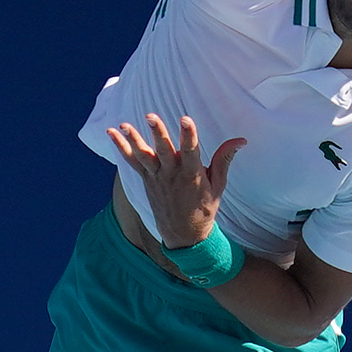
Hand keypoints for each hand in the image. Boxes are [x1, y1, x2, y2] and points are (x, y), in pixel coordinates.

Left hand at [107, 113, 244, 249]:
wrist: (184, 235)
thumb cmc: (204, 208)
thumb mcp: (218, 186)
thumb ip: (224, 160)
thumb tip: (241, 140)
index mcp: (192, 175)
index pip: (191, 151)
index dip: (189, 135)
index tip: (186, 119)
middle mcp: (172, 175)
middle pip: (164, 151)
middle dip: (158, 133)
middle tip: (150, 116)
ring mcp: (157, 178)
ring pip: (144, 156)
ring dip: (133, 140)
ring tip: (123, 125)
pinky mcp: (147, 180)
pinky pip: (132, 162)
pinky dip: (121, 148)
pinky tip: (111, 133)